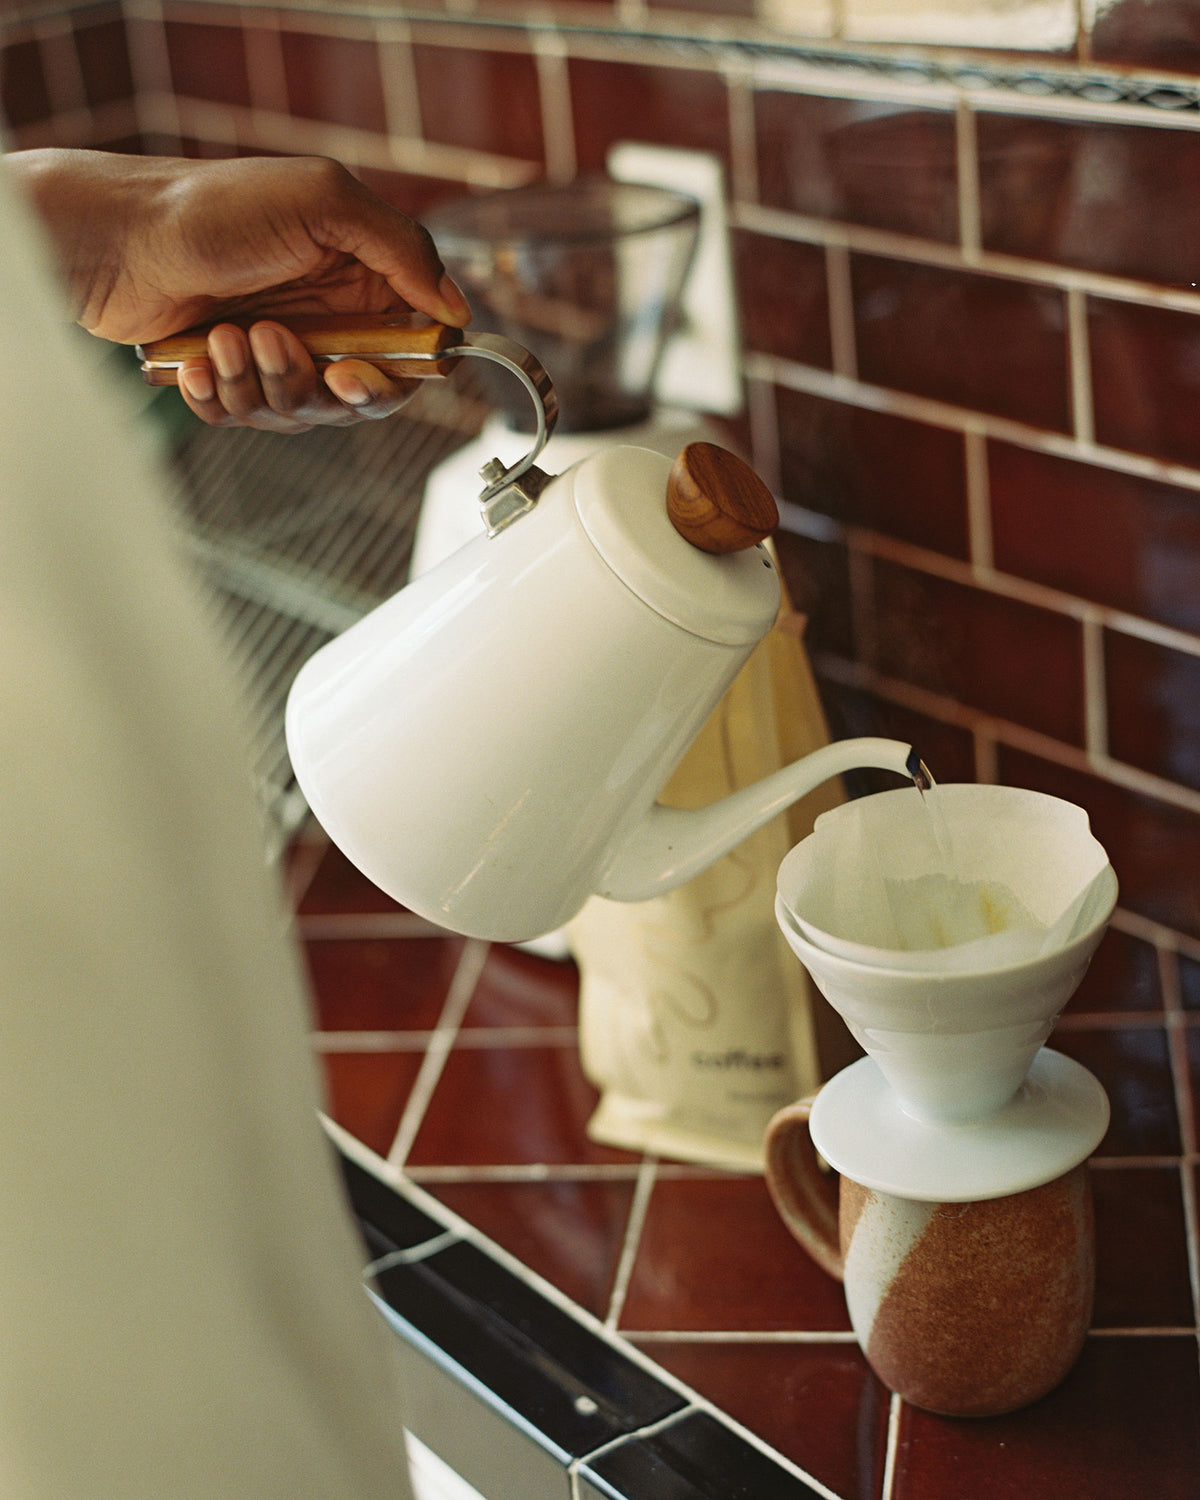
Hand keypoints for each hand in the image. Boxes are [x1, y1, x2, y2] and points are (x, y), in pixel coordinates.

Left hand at [7, 149, 471, 431]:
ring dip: (260, 383)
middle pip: (357, 398)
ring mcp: (278, 349)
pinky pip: (245, 417)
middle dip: (317, 386)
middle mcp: (325, 317)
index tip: (358, 373)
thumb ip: (403, 250)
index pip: (410, 352)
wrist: (115, 236)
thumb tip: (456, 308)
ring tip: (227, 335)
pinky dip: (221, 394)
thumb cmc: (210, 207)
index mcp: (359, 278)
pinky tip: (199, 357)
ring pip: (299, 413)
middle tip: (279, 345)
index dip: (394, 377)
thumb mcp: (324, 201)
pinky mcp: (232, 374)